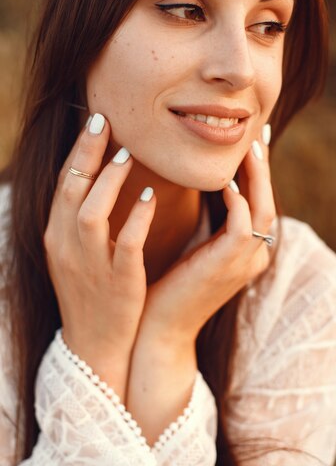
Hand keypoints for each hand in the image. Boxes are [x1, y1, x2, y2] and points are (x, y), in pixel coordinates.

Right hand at [44, 114, 155, 399]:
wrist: (95, 345)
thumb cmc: (92, 294)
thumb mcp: (77, 255)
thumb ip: (83, 221)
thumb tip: (97, 182)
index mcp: (56, 237)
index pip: (62, 186)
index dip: (77, 153)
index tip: (94, 123)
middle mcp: (66, 247)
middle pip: (70, 190)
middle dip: (85, 153)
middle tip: (104, 119)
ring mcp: (89, 265)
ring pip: (91, 212)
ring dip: (108, 181)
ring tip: (128, 153)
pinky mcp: (117, 282)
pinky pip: (124, 243)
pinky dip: (135, 217)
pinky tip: (148, 196)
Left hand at [139, 132, 274, 344]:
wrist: (159, 328)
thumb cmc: (171, 285)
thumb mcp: (194, 245)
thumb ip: (206, 218)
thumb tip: (201, 181)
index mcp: (247, 252)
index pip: (260, 204)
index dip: (258, 173)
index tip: (250, 144)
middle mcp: (254, 257)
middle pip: (268, 201)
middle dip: (263, 167)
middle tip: (256, 135)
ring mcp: (245, 263)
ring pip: (263, 209)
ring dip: (255, 177)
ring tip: (245, 148)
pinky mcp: (228, 266)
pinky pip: (243, 226)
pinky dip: (238, 201)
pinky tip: (223, 181)